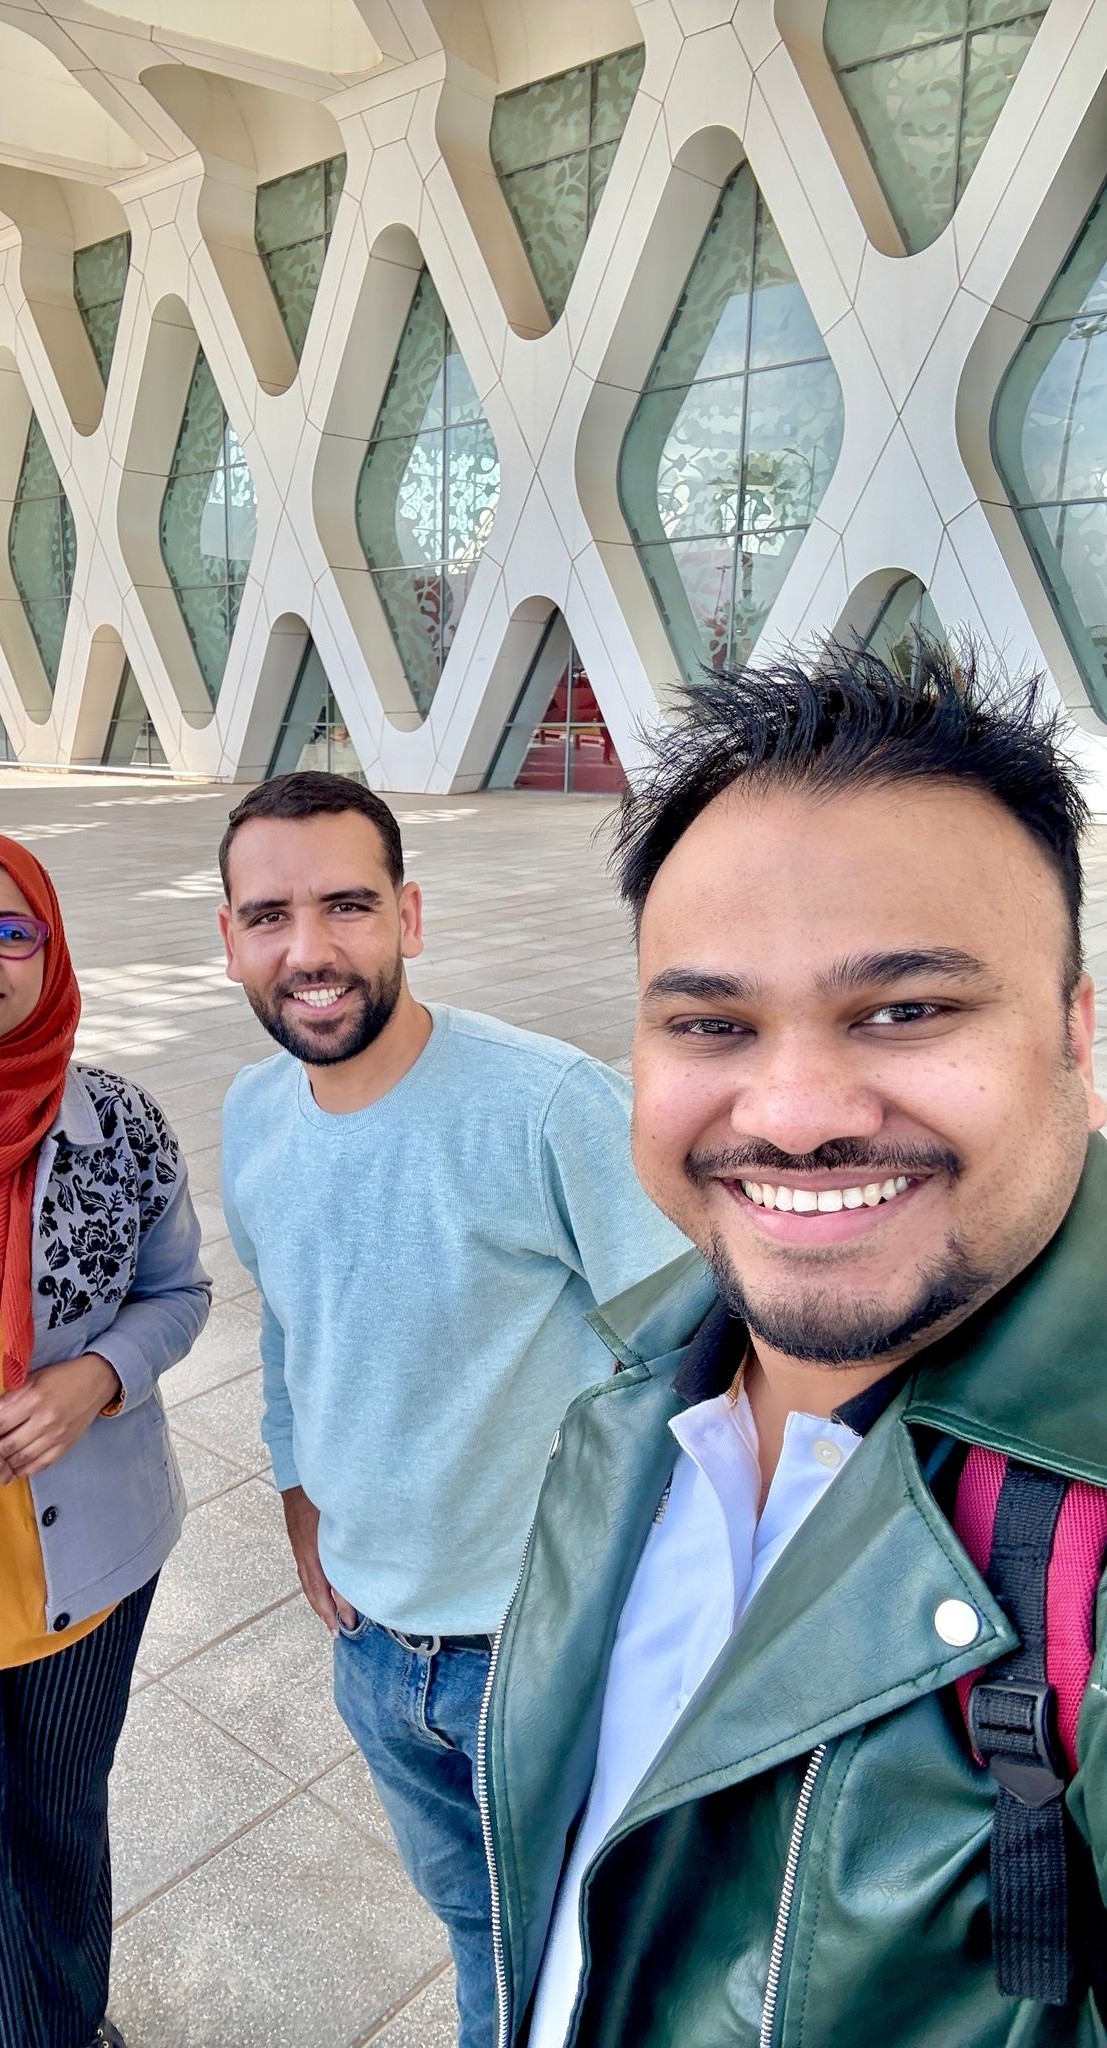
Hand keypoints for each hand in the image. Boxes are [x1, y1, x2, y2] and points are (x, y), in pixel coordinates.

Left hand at [0, 1353, 122, 1480]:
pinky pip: (41, 1464)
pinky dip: (25, 1469)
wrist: (96, 1381)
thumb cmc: (63, 1377)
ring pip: (21, 1459)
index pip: (0, 1424)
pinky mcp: (65, 1445)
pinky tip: (17, 1466)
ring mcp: (56, 1436)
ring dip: (6, 1463)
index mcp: (34, 1399)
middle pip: (7, 1446)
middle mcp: (44, 1420)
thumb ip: (12, 1397)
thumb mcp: (33, 1379)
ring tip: (1, 1459)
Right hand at [281, 1484, 356, 1636]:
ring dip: (320, 1599)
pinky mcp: (302, 1539)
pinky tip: (325, 1585)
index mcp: (313, 1551)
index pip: (322, 1589)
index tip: (345, 1626)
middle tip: (337, 1630)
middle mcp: (304, 1552)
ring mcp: (301, 1546)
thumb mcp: (339, 1521)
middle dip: (326, 1611)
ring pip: (309, 1580)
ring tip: (331, 1615)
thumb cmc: (322, 1494)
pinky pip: (308, 1569)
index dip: (333, 1609)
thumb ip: (352, 1545)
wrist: (298, 1473)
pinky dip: (316, 1583)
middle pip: (313, 1589)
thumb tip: (364, 1572)